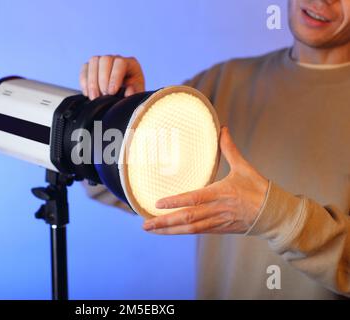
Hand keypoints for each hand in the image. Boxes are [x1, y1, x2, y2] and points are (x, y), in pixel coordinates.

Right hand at [79, 55, 144, 99]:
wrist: (122, 100)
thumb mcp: (137, 96)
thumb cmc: (131, 96)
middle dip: (102, 79)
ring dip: (92, 80)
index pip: (120, 63)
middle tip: (102, 95)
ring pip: (94, 61)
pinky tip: (87, 93)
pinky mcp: (91, 67)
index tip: (112, 92)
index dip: (114, 77)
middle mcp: (116, 59)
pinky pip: (84, 68)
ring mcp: (103, 61)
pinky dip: (84, 81)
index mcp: (130, 63)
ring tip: (94, 97)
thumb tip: (128, 91)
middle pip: (105, 59)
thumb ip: (135, 94)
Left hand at [142, 126, 268, 234]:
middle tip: (145, 223)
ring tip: (150, 229)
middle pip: (187, 218)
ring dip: (168, 230)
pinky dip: (180, 232)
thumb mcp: (244, 167)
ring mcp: (217, 222)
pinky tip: (168, 231)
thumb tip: (223, 129)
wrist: (274, 214)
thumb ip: (230, 149)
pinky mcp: (219, 229)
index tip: (158, 203)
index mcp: (222, 193)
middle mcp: (217, 210)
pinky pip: (197, 232)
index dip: (176, 202)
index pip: (194, 198)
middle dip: (164, 222)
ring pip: (189, 229)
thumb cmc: (259, 190)